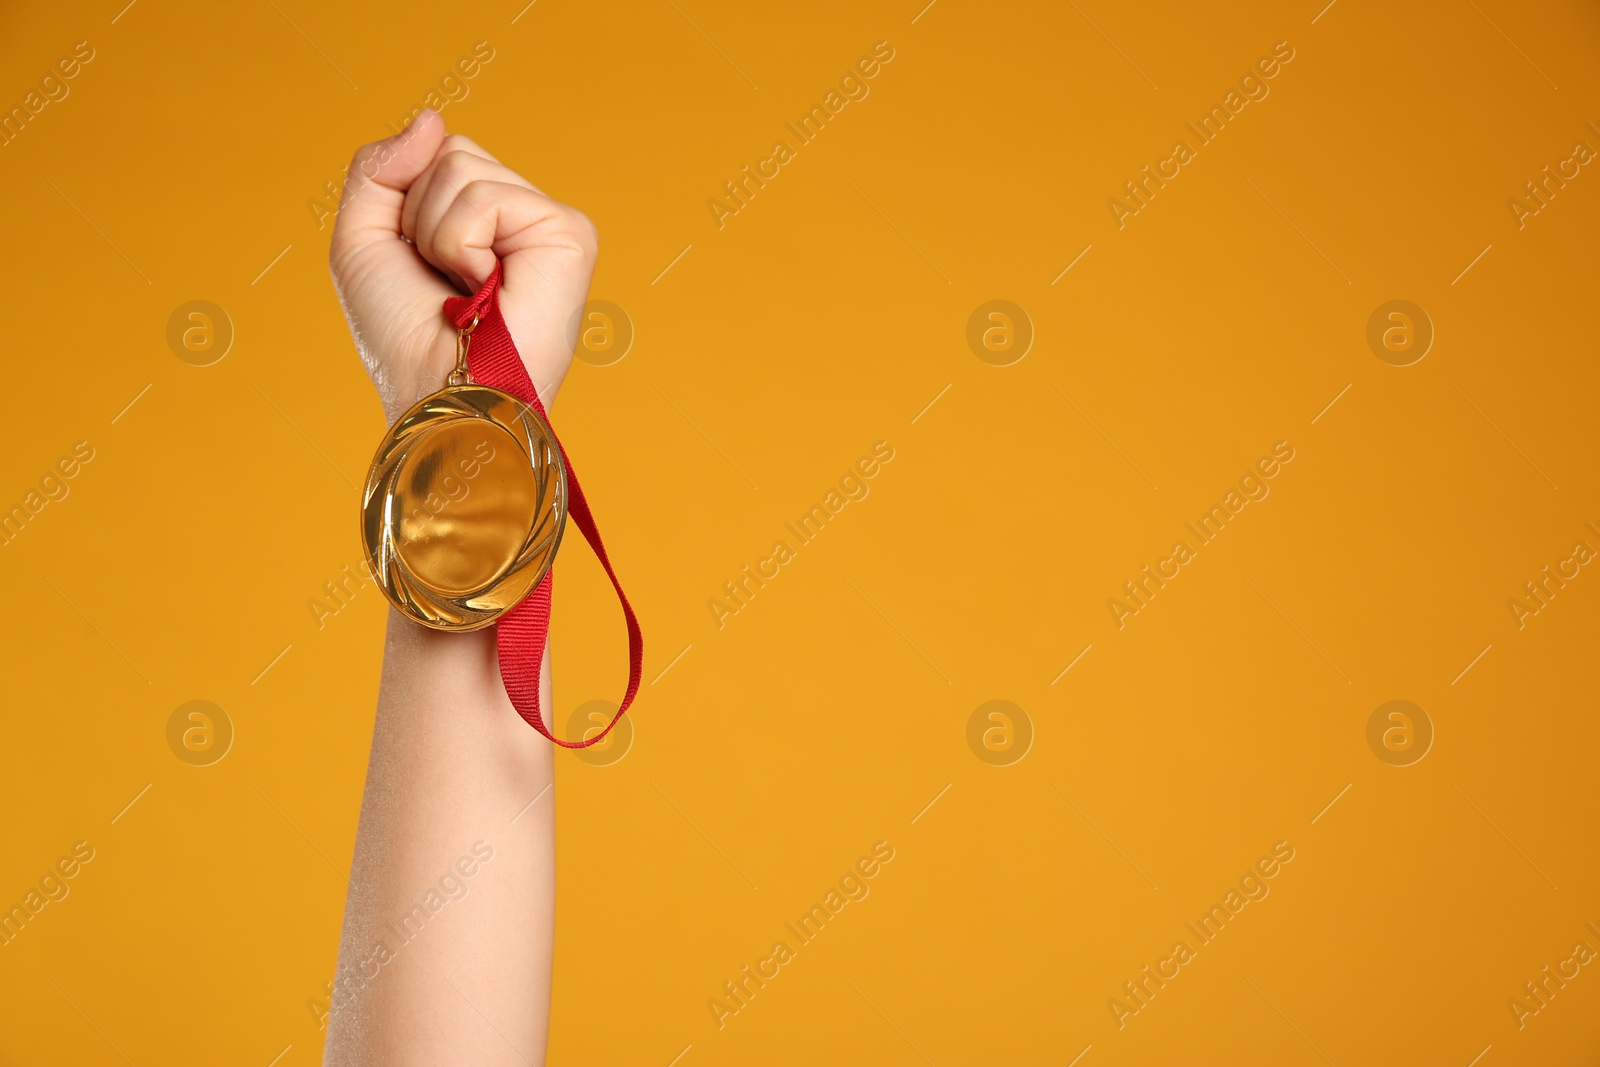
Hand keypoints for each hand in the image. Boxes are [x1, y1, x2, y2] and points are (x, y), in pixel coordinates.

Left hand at [329, 110, 597, 419]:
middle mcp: (522, 220)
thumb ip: (379, 168)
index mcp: (484, 223)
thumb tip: (433, 118)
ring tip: (466, 290)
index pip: (437, 154)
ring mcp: (549, 224)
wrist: (440, 395)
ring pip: (462, 166)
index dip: (405, 205)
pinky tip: (486, 288)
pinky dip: (462, 244)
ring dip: (438, 235)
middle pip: (452, 151)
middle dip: (419, 215)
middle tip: (444, 282)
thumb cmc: (404, 340)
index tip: (421, 270)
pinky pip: (485, 196)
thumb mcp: (363, 241)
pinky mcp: (569, 234)